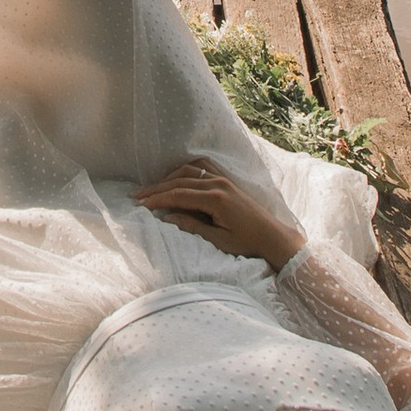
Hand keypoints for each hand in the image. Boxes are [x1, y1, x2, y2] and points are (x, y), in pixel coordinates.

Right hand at [131, 154, 302, 270]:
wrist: (273, 236)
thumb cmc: (248, 242)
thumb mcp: (218, 240)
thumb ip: (192, 226)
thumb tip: (168, 217)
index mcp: (216, 198)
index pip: (179, 195)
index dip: (158, 199)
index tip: (140, 204)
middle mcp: (219, 183)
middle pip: (180, 181)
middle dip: (157, 188)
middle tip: (138, 196)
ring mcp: (224, 179)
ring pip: (189, 171)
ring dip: (169, 178)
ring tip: (153, 188)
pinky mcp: (227, 181)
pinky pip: (202, 167)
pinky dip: (186, 171)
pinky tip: (177, 177)